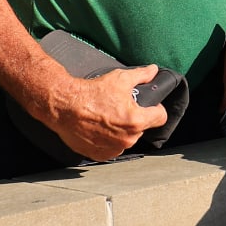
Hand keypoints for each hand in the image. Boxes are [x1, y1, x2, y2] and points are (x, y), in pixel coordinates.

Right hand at [46, 65, 168, 160]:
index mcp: (137, 121)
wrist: (64, 107)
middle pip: (141, 128)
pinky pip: (111, 148)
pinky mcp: (100, 155)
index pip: (160, 117)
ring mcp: (113, 149)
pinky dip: (107, 141)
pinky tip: (99, 129)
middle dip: (134, 119)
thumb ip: (141, 75)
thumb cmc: (91, 93)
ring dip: (121, 132)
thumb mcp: (120, 78)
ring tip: (107, 118)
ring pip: (126, 139)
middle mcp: (128, 139)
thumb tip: (153, 71)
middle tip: (121, 108)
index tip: (150, 106)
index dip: (156, 109)